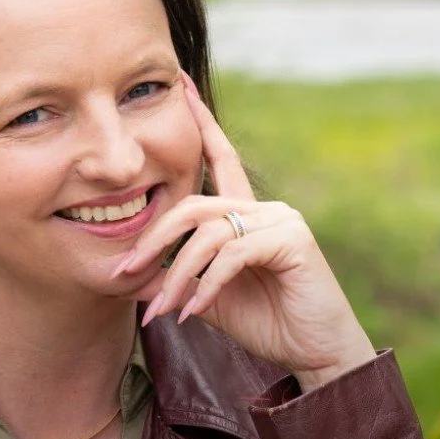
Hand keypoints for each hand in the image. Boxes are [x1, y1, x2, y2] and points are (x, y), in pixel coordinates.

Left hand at [114, 72, 375, 390]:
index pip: (221, 159)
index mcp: (245, 215)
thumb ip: (173, 280)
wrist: (315, 353)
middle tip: (125, 269)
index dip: (202, 122)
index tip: (181, 86)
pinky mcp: (292, 239)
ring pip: (209, 233)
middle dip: (154, 238)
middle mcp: (265, 209)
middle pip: (194, 204)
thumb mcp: (205, 298)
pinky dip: (208, 284)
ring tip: (163, 308)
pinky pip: (233, 253)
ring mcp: (281, 220)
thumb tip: (125, 277)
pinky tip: (195, 310)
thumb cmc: (266, 322)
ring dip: (179, 274)